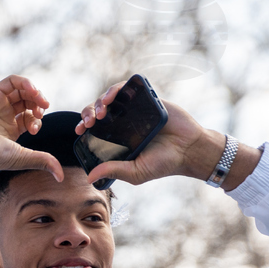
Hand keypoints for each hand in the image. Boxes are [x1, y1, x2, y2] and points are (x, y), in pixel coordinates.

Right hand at [0, 75, 60, 194]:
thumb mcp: (23, 158)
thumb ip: (43, 162)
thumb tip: (61, 176)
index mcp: (10, 130)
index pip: (29, 118)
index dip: (37, 120)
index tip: (35, 129)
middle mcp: (4, 116)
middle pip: (27, 102)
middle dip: (38, 105)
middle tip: (41, 111)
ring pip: (21, 90)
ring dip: (35, 93)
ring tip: (40, 100)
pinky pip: (12, 81)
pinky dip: (25, 83)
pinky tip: (33, 91)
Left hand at [74, 80, 209, 185]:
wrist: (190, 149)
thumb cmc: (163, 163)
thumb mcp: (135, 172)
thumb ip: (114, 171)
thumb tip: (89, 178)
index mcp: (116, 138)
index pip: (94, 128)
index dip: (83, 125)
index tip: (79, 130)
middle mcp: (123, 122)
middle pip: (98, 111)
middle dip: (88, 113)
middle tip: (89, 122)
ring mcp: (135, 110)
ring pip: (110, 98)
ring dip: (100, 100)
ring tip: (101, 110)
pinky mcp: (148, 99)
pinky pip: (129, 88)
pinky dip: (117, 89)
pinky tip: (112, 97)